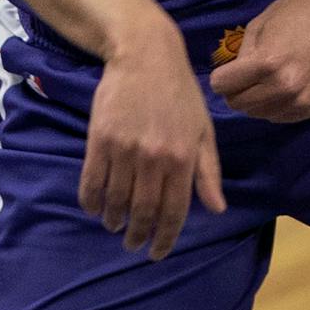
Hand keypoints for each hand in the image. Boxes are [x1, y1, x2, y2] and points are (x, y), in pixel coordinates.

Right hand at [78, 18, 226, 258]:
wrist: (146, 56)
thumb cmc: (180, 93)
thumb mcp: (204, 129)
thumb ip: (208, 171)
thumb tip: (217, 209)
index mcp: (183, 158)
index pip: (174, 211)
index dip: (165, 238)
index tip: (157, 253)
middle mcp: (155, 158)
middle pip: (143, 212)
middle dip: (138, 235)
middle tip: (133, 244)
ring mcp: (125, 150)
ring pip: (116, 201)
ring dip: (114, 220)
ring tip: (115, 225)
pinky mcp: (100, 140)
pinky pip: (92, 182)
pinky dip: (91, 202)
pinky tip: (95, 208)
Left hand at [210, 0, 309, 121]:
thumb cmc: (299, 12)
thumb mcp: (260, 24)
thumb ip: (242, 54)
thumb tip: (231, 79)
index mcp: (267, 64)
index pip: (221, 86)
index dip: (222, 76)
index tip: (230, 69)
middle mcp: (283, 89)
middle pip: (238, 104)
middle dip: (236, 90)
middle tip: (248, 75)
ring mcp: (300, 101)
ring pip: (258, 114)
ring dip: (256, 99)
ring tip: (268, 79)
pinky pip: (279, 117)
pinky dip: (275, 105)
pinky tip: (285, 85)